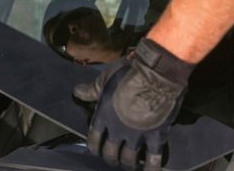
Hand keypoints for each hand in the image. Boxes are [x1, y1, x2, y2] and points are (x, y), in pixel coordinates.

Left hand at [73, 39, 193, 170]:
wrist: (155, 73)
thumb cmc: (128, 73)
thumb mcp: (104, 79)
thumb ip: (91, 90)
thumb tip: (77, 92)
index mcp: (103, 116)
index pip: (93, 139)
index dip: (94, 146)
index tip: (96, 149)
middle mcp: (117, 130)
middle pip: (110, 154)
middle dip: (111, 158)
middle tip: (114, 158)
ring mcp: (136, 135)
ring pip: (129, 159)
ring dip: (128, 164)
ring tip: (130, 164)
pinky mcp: (155, 136)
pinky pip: (153, 158)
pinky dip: (152, 168)